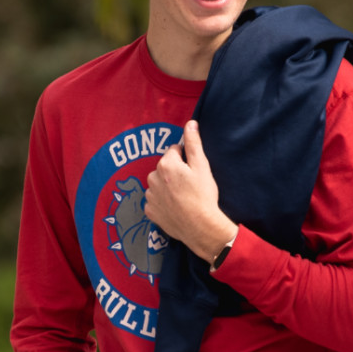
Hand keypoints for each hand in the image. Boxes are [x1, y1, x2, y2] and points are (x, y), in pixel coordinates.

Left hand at [145, 120, 237, 261]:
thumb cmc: (203, 196)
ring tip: (183, 197)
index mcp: (166, 164)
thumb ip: (194, 143)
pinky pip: (155, 201)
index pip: (174, 150)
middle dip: (175, 172)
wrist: (200, 227)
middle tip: (190, 185)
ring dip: (167, 187)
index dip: (186, 159)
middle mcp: (153, 177)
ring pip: (158, 184)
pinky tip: (176, 207)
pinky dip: (163, 202)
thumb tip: (190, 123)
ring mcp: (150, 195)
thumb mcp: (202, 166)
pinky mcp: (150, 211)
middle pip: (164, 167)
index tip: (194, 170)